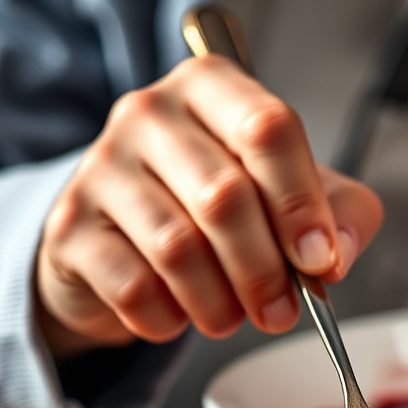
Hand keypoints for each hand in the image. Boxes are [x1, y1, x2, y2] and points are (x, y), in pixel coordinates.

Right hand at [35, 55, 382, 358]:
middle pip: (225, 197)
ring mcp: (101, 166)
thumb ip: (337, 215)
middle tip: (280, 312)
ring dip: (218, 303)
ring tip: (230, 318)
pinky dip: (168, 319)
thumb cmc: (213, 211)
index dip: (301, 204)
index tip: (321, 261)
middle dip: (264, 271)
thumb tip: (336, 254)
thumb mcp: (290, 198)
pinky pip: (133, 288)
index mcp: (213, 88)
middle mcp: (149, 114)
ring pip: (177, 249)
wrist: (121, 242)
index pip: (267, 130)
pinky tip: (176, 315)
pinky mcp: (69, 227)